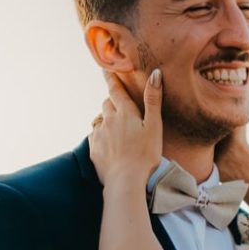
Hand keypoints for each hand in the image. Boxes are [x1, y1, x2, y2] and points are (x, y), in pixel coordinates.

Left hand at [89, 70, 164, 188]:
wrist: (126, 180)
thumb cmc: (145, 154)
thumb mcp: (154, 125)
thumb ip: (153, 100)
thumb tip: (155, 74)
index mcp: (124, 113)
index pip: (115, 90)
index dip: (111, 79)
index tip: (106, 69)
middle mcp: (108, 120)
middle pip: (107, 104)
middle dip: (112, 102)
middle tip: (121, 106)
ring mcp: (99, 135)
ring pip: (101, 121)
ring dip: (107, 121)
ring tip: (118, 131)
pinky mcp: (93, 149)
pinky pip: (95, 137)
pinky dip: (102, 136)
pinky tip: (110, 145)